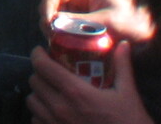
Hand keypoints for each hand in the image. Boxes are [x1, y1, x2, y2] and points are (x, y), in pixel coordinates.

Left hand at [28, 44, 150, 123]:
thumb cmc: (129, 122)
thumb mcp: (128, 93)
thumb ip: (122, 66)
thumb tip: (123, 44)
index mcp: (74, 91)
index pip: (41, 66)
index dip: (37, 55)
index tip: (42, 51)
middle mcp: (59, 107)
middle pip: (34, 81)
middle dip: (40, 73)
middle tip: (51, 72)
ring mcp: (54, 123)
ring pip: (31, 101)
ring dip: (39, 93)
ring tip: (51, 91)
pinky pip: (36, 120)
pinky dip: (40, 113)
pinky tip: (53, 112)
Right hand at [42, 0, 154, 44]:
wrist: (148, 36)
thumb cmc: (133, 23)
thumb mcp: (109, 21)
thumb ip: (81, 21)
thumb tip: (54, 24)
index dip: (45, 7)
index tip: (48, 25)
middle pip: (50, 6)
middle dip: (48, 22)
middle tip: (52, 38)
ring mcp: (76, 12)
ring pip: (55, 20)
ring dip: (54, 31)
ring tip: (59, 45)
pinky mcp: (78, 26)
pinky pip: (63, 30)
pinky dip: (61, 38)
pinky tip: (64, 48)